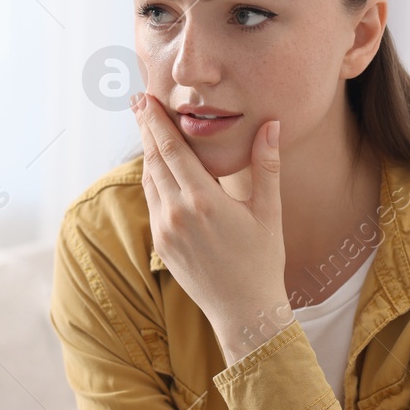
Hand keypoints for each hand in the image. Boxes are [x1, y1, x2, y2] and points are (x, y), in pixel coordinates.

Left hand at [130, 91, 290, 359]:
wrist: (244, 310)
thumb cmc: (262, 260)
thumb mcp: (268, 211)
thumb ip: (265, 165)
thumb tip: (271, 124)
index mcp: (204, 201)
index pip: (171, 150)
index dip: (156, 121)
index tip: (146, 98)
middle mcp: (177, 214)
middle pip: (154, 160)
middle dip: (145, 128)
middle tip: (138, 100)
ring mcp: (165, 230)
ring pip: (150, 181)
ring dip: (148, 152)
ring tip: (146, 127)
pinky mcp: (161, 245)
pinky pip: (152, 202)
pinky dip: (153, 179)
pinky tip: (157, 168)